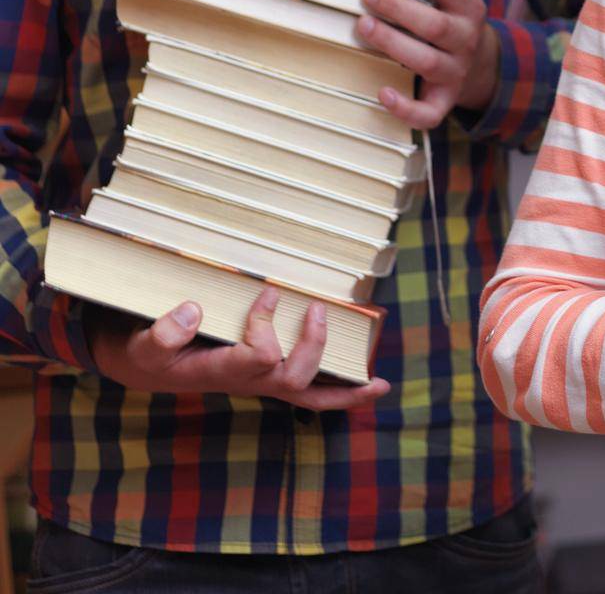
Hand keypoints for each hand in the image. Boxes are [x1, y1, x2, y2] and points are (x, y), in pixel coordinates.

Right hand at [87, 288, 389, 410]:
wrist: (146, 366)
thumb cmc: (148, 351)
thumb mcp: (143, 343)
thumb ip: (163, 332)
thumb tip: (194, 310)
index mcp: (219, 371)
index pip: (257, 356)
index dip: (267, 325)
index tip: (269, 290)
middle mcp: (245, 382)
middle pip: (290, 379)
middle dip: (312, 345)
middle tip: (317, 307)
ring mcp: (259, 384)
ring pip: (306, 396)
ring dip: (342, 387)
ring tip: (376, 379)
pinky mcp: (267, 380)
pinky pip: (310, 397)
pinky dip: (344, 396)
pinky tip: (374, 388)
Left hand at [357, 0, 498, 128]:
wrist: (480, 64)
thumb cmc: (457, 7)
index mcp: (466, 0)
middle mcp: (463, 35)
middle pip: (435, 24)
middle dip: (399, 8)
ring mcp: (454, 69)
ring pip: (427, 61)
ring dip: (394, 45)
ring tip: (361, 28)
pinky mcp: (444, 101)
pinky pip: (428, 112)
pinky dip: (406, 106)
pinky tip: (380, 92)